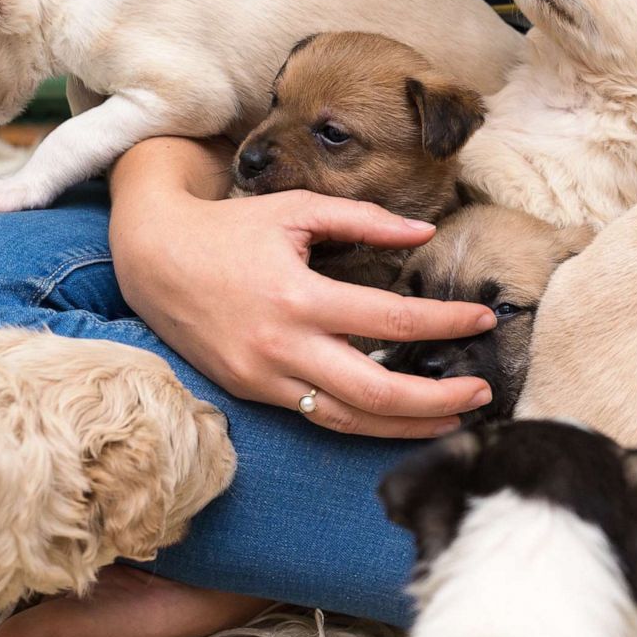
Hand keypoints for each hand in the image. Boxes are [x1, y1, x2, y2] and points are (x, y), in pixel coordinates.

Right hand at [110, 139, 496, 437]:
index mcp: (299, 296)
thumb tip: (425, 234)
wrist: (152, 258)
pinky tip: (401, 420)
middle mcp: (282, 347)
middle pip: (376, 392)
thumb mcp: (296, 210)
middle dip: (439, 398)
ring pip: (349, 420)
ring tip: (456, 419)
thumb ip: (365, 220)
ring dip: (408, 426)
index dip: (446, 322)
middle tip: (483, 392)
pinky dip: (365, 424)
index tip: (485, 319)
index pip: (392, 319)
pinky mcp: (254, 393)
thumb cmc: (230, 228)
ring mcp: (266, 378)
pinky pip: (319, 418)